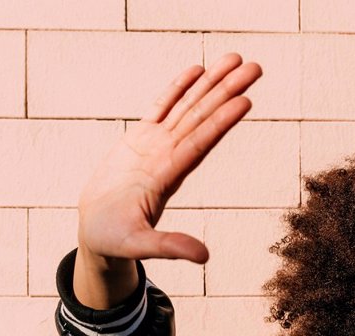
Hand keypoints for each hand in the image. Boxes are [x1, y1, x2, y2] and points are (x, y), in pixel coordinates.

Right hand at [77, 53, 262, 268]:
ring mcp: (154, 146)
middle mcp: (168, 157)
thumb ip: (169, 247)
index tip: (245, 100)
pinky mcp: (138, 140)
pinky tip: (197, 70)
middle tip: (256, 67)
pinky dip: (177, 89)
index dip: (221, 122)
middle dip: (227, 91)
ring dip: (211, 84)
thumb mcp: (139, 246)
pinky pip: (161, 108)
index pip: (200, 143)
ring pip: (187, 108)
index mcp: (168, 177)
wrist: (98, 232)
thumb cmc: (115, 240)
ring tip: (235, 59)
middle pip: (202, 118)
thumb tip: (203, 257)